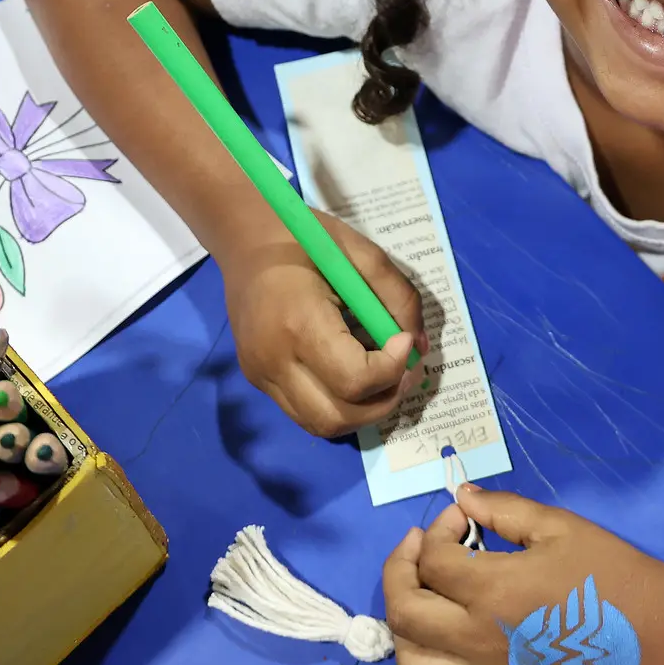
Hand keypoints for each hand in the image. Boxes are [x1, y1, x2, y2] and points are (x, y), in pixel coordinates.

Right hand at [222, 211, 426, 437]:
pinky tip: (351, 372)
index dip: (392, 368)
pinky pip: (305, 411)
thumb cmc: (305, 239)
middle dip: (384, 400)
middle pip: (339, 417)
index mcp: (299, 323)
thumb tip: (419, 348)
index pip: (355, 379)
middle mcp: (274, 360)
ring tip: (382, 376)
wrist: (244, 240)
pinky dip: (338, 404)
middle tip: (404, 369)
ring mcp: (261, 375)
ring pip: (322, 425)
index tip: (404, 339)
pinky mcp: (257, 379)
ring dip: (362, 411)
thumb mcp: (362, 253)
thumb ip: (398, 298)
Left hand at [383, 486, 663, 664]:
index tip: (457, 522)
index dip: (435, 531)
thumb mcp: (558, 527)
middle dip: (400, 573)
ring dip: (409, 634)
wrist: (660, 634)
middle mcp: (478, 642)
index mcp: (491, 590)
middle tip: (420, 554)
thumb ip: (502, 509)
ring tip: (428, 610)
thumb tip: (459, 495)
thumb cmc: (611, 574)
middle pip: (404, 613)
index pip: (430, 559)